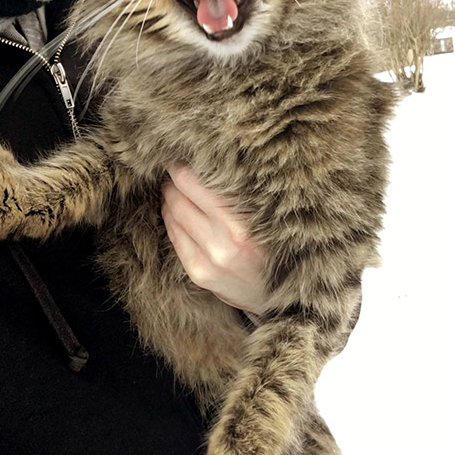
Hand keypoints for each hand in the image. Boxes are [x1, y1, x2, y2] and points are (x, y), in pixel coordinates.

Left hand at [161, 165, 267, 314]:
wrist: (284, 298)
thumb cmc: (279, 248)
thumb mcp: (270, 218)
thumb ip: (243, 195)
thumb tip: (210, 164)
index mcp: (242, 225)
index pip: (193, 184)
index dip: (181, 167)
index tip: (180, 156)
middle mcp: (223, 244)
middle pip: (178, 197)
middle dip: (173, 180)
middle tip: (175, 168)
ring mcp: (207, 261)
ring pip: (173, 215)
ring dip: (169, 197)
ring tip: (174, 187)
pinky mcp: (198, 274)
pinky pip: (174, 236)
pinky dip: (170, 218)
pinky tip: (175, 210)